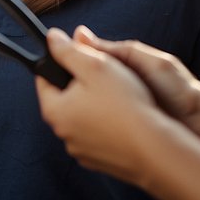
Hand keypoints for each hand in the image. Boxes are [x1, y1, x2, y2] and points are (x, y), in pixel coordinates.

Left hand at [36, 27, 167, 185]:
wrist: (155, 148)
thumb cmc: (125, 105)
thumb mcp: (96, 66)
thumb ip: (70, 50)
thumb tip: (52, 38)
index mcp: (55, 111)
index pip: (44, 80)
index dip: (60, 63)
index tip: (77, 56)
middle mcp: (63, 134)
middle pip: (65, 99)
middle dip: (81, 84)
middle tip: (104, 75)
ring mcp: (82, 151)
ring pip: (83, 118)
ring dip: (95, 106)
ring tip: (120, 97)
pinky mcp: (101, 161)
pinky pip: (99, 136)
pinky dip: (108, 126)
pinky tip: (126, 119)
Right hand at [74, 26, 199, 140]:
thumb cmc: (179, 89)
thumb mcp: (145, 61)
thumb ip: (114, 51)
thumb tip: (78, 35)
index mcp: (120, 73)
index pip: (85, 66)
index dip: (71, 63)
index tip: (55, 59)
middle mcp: (114, 95)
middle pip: (81, 90)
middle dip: (72, 89)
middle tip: (63, 88)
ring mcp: (114, 117)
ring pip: (84, 113)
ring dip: (78, 110)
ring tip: (71, 107)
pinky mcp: (116, 137)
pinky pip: (95, 131)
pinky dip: (89, 128)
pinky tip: (84, 126)